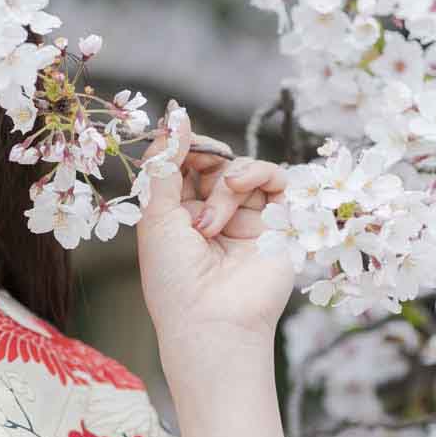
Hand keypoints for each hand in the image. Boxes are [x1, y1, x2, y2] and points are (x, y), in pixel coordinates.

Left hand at [133, 100, 295, 366]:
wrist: (211, 321)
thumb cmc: (173, 276)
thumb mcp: (156, 215)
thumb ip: (164, 164)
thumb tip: (174, 115)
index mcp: (177, 213)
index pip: (183, 163)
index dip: (180, 146)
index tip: (175, 129)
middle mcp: (213, 213)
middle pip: (214, 160)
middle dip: (203, 158)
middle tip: (196, 169)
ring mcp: (247, 218)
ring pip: (241, 168)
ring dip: (223, 182)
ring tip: (209, 221)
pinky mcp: (279, 223)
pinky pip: (276, 178)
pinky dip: (257, 172)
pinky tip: (237, 187)